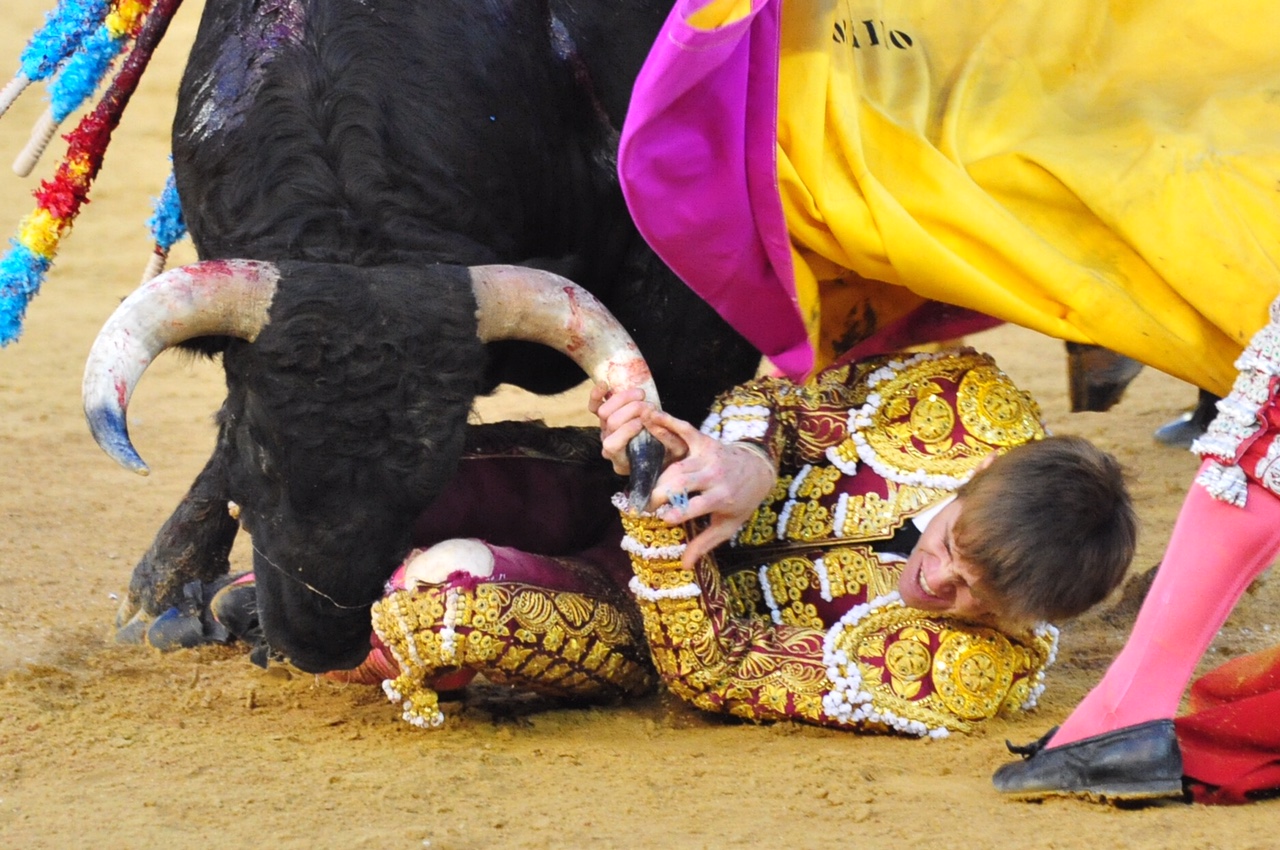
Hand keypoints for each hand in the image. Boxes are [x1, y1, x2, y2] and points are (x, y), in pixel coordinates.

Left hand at [589, 383, 687, 474]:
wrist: (660, 447)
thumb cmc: (668, 451)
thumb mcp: (676, 449)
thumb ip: (668, 437)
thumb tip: (655, 417)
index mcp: (622, 460)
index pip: (613, 445)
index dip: (627, 430)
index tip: (644, 422)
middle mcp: (610, 446)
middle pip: (610, 423)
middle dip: (631, 410)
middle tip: (650, 406)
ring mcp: (605, 431)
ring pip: (604, 411)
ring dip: (623, 399)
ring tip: (642, 395)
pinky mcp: (604, 418)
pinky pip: (595, 406)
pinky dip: (597, 394)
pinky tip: (605, 384)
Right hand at [640, 408, 775, 569]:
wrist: (758, 471)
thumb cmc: (740, 502)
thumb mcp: (727, 525)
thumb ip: (705, 544)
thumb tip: (684, 567)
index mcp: (722, 497)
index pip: (696, 506)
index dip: (678, 513)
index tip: (662, 520)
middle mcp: (715, 475)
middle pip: (680, 483)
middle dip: (660, 493)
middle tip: (644, 504)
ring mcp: (709, 456)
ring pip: (676, 465)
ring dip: (656, 474)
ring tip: (641, 485)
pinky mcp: (705, 441)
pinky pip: (684, 430)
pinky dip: (667, 422)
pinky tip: (649, 417)